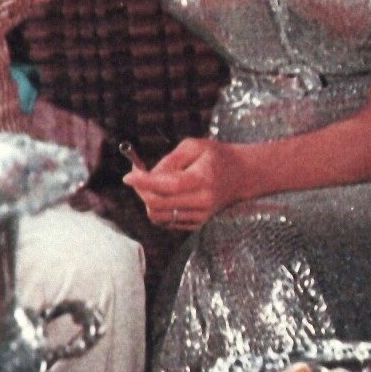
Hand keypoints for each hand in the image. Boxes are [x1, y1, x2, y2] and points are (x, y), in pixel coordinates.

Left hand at [123, 137, 249, 230]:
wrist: (243, 175)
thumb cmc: (217, 156)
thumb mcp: (194, 146)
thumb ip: (170, 160)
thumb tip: (148, 175)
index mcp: (203, 179)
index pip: (168, 186)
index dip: (144, 182)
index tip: (128, 176)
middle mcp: (202, 202)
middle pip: (159, 204)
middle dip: (141, 190)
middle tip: (136, 176)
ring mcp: (201, 216)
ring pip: (159, 216)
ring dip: (148, 200)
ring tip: (151, 184)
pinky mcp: (197, 224)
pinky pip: (167, 221)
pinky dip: (158, 208)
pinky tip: (163, 194)